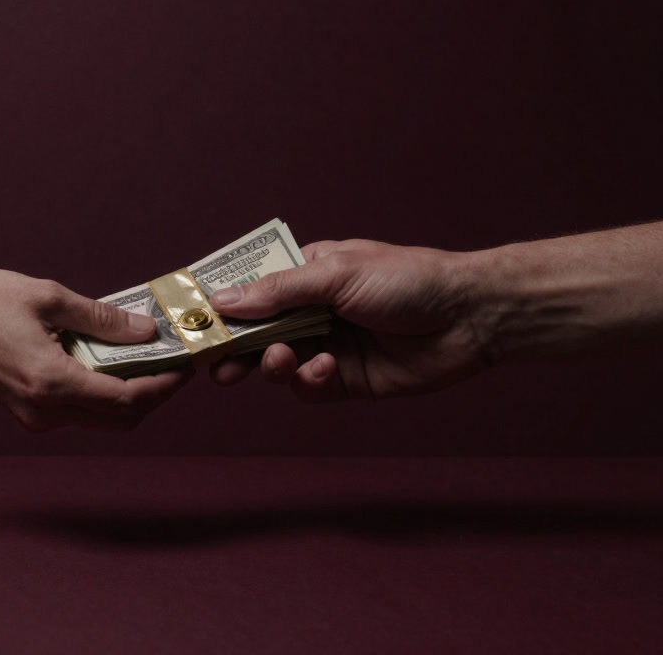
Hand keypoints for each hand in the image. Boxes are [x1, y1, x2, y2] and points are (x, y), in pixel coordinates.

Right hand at [0, 270, 193, 430]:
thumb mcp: (50, 297)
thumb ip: (102, 319)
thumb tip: (146, 332)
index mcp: (51, 383)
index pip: (127, 399)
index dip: (164, 385)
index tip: (186, 365)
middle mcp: (43, 411)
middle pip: (120, 419)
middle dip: (155, 394)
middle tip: (175, 363)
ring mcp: (34, 417)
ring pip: (101, 420)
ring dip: (131, 396)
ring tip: (151, 360)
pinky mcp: (28, 412)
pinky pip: (80, 412)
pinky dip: (105, 394)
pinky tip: (116, 364)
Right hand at [207, 240, 487, 401]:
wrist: (471, 317)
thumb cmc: (409, 279)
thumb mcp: (337, 274)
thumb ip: (278, 291)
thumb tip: (221, 300)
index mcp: (307, 274)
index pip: (251, 289)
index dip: (221, 306)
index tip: (192, 322)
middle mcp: (312, 310)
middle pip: (255, 333)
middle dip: (234, 348)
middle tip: (214, 362)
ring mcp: (328, 346)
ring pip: (276, 364)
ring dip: (271, 365)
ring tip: (280, 360)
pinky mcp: (347, 380)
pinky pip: (309, 389)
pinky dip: (310, 382)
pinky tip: (326, 369)